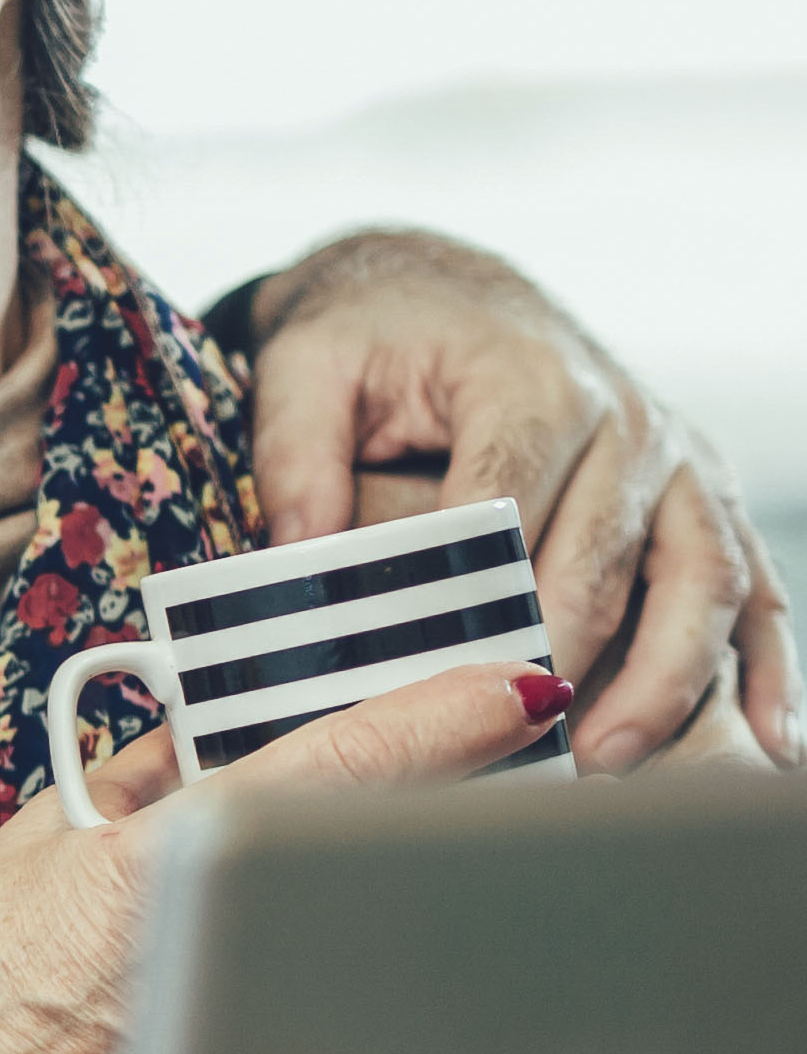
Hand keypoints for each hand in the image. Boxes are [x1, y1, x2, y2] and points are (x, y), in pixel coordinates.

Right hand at [0, 661, 569, 1053]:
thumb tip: (206, 736)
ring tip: (444, 829)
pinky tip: (352, 933)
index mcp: (159, 857)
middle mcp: (225, 931)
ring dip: (409, 871)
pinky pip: (340, 984)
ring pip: (376, 914)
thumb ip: (132, 782)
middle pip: (386, 837)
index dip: (441, 716)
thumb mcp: (35, 849)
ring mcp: (254, 1010)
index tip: (517, 684)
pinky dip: (363, 947)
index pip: (336, 765)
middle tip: (504, 741)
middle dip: (451, 790)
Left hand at [240, 231, 800, 771]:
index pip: (512, 507)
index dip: (486, 600)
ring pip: (703, 577)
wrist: (451, 292)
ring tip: (614, 762)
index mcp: (529, 384)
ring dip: (668, 677)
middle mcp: (625, 421)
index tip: (455, 683)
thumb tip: (297, 553)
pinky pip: (752, 587)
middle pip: (609, 556)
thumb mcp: (309, 367)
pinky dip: (763, 667)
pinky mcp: (706, 498)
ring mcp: (679, 462)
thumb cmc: (378, 337)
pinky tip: (762, 746)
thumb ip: (294, 453)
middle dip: (573, 657)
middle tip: (530, 750)